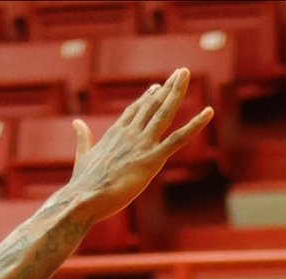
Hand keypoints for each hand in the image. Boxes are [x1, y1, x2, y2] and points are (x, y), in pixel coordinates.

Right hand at [62, 67, 212, 222]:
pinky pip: (178, 139)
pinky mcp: (152, 160)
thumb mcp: (83, 155)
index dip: (148, 97)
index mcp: (116, 133)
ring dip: (176, 92)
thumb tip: (77, 123)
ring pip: (164, 112)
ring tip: (185, 73)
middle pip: (152, 104)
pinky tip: (209, 112)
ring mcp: (142, 144)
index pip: (135, 110)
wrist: (83, 198)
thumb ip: (83, 138)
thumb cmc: (82, 183)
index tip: (158, 87)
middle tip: (181, 72)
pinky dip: (195, 125)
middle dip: (167, 88)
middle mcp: (130, 133)